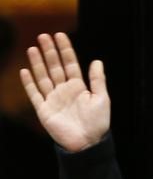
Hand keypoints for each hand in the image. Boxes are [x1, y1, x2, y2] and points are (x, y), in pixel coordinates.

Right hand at [20, 32, 109, 151]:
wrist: (88, 143)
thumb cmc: (98, 122)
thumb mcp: (102, 98)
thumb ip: (97, 80)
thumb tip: (97, 60)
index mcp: (79, 86)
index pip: (70, 63)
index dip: (65, 49)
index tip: (60, 35)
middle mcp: (64, 90)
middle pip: (55, 67)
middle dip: (49, 51)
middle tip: (43, 35)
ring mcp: (53, 99)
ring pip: (43, 77)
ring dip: (38, 63)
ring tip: (33, 48)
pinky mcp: (44, 110)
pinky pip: (35, 94)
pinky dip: (29, 83)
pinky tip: (25, 71)